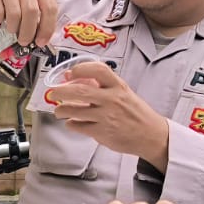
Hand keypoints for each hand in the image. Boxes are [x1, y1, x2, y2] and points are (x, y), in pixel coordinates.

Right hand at [0, 0, 61, 47]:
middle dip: (28, 32)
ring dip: (13, 27)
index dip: (47, 28)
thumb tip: (41, 36)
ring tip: (11, 27)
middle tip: (24, 40)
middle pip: (31, 12)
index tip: (41, 41)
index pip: (50, 8)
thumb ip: (39, 8)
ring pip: (14, 15)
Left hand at [49, 61, 171, 170]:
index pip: (98, 69)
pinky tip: (72, 123)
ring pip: (74, 111)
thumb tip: (75, 78)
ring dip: (61, 110)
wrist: (150, 135)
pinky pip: (78, 126)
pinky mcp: (102, 132)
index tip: (70, 73)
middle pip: (80, 91)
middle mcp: (112, 99)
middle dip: (60, 91)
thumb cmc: (135, 113)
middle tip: (52, 93)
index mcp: (119, 86)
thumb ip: (103, 86)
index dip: (81, 69)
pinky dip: (71, 124)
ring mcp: (106, 117)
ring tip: (59, 111)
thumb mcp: (124, 93)